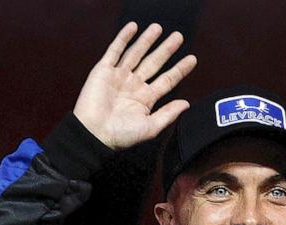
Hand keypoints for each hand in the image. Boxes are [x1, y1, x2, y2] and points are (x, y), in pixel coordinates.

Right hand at [72, 22, 196, 150]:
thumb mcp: (150, 127)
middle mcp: (133, 85)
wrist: (94, 134)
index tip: (192, 59)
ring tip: (158, 28)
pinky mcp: (103, 71)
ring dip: (147, 40)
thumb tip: (186, 104)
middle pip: (154, 63)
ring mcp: (118, 77)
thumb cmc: (120, 135)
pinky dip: (123, 38)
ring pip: (136, 53)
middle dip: (166, 49)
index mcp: (145, 99)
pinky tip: (133, 28)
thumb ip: (168, 114)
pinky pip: (115, 51)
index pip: (167, 80)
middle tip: (179, 37)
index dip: (180, 69)